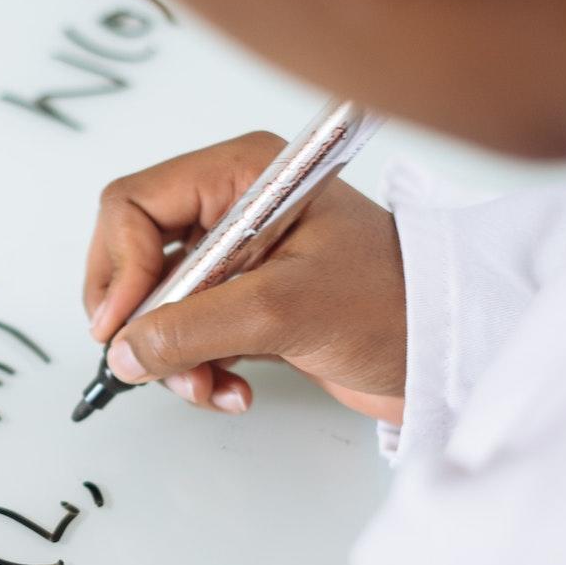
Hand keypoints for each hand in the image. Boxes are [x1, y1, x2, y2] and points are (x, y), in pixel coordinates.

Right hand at [85, 131, 406, 419]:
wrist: (448, 348)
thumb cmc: (392, 303)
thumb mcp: (283, 311)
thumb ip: (193, 328)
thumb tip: (123, 350)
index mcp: (240, 174)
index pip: (134, 205)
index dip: (117, 267)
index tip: (120, 327)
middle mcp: (233, 206)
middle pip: (136, 255)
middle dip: (142, 320)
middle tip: (150, 364)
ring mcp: (239, 257)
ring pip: (158, 305)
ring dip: (172, 357)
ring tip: (207, 388)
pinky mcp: (248, 302)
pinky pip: (189, 334)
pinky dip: (198, 369)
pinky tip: (232, 391)